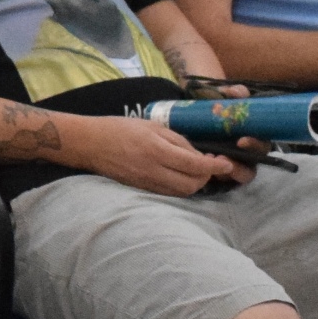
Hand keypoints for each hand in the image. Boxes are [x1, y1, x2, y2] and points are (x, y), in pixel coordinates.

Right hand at [64, 114, 242, 197]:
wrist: (90, 144)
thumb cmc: (120, 129)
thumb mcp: (152, 126)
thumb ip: (177, 140)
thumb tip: (197, 155)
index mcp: (157, 150)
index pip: (195, 165)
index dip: (216, 166)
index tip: (227, 163)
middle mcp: (154, 171)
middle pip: (192, 184)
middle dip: (207, 177)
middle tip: (210, 165)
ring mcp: (147, 183)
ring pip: (182, 192)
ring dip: (195, 183)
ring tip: (196, 171)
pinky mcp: (142, 189)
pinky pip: (169, 193)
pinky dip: (181, 187)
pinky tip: (181, 176)